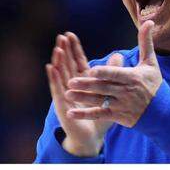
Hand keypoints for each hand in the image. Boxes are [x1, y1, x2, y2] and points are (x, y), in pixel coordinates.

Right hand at [45, 32, 112, 156]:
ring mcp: (66, 94)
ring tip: (57, 48)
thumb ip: (113, 73)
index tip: (70, 34)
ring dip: (58, 61)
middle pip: (67, 65)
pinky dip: (53, 78)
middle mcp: (73, 86)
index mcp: (83, 82)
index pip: (77, 62)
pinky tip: (50, 67)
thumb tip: (119, 55)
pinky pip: (57, 89)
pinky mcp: (62, 103)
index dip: (74, 49)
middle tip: (61, 36)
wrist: (92, 134)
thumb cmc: (101, 113)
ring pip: (61, 74)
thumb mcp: (110, 91)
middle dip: (64, 51)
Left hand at [65, 20, 163, 128]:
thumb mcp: (150, 63)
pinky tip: (71, 112)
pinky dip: (85, 114)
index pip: (116, 75)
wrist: (164, 113)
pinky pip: (99, 114)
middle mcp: (127, 92)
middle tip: (70, 81)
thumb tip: (148, 21)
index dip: (104, 73)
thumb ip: (146, 43)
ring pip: (100, 101)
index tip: (91, 70)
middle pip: (104, 88)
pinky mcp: (118, 116)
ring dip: (83, 98)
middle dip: (87, 85)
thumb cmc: (155, 84)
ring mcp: (122, 105)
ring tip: (67, 94)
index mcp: (133, 78)